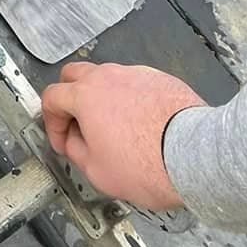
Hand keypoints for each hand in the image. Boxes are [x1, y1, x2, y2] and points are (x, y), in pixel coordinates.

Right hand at [40, 61, 205, 212]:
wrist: (194, 156)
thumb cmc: (150, 164)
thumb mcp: (97, 171)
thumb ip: (76, 151)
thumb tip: (75, 142)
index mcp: (85, 96)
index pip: (52, 98)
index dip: (52, 123)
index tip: (63, 141)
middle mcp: (108, 78)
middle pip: (74, 75)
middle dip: (70, 99)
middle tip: (78, 124)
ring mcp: (136, 75)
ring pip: (107, 78)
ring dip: (102, 99)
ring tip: (114, 128)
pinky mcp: (161, 79)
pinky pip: (135, 84)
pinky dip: (131, 100)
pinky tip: (141, 125)